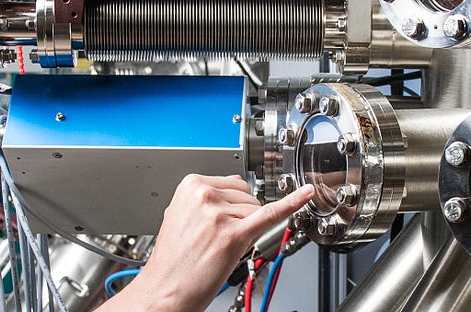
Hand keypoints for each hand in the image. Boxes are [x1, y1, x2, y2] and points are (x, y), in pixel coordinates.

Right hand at [100, 174, 313, 311]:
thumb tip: (237, 186)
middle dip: (241, 216)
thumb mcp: (181, 215)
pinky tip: (305, 194)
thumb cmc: (173, 258)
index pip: (234, 183)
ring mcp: (219, 215)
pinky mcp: (233, 235)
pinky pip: (269, 215)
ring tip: (220, 246)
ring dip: (246, 229)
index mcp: (191, 185)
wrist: (165, 288)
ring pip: (256, 211)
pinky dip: (291, 204)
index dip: (234, 205)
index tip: (225, 218)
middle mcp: (205, 196)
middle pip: (248, 196)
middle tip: (218, 237)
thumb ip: (208, 198)